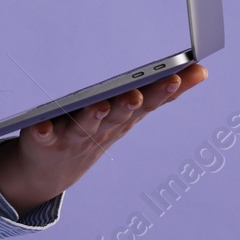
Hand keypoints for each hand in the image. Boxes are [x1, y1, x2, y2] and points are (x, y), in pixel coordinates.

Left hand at [0, 63, 207, 214]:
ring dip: (93, 116)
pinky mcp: (44, 142)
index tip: (182, 75)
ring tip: (100, 104)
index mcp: (123, 118)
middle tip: (138, 94)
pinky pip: (43, 137)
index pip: (148, 103)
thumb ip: (160, 91)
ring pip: (86, 126)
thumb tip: (200, 68)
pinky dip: (42, 132)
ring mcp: (74, 137)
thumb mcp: (130, 111)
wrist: (51, 171)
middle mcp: (102, 129)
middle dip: (129, 105)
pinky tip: (40, 127)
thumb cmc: (97, 130)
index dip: (165, 91)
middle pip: (118, 115)